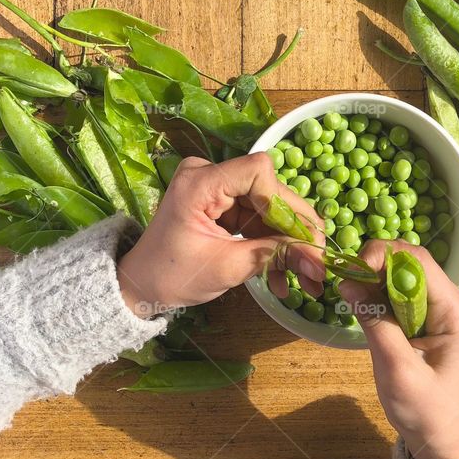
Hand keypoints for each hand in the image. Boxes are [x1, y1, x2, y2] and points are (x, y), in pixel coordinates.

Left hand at [118, 153, 324, 316]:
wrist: (140, 286)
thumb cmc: (173, 276)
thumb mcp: (227, 268)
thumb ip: (273, 255)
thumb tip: (317, 258)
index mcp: (200, 182)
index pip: (258, 171)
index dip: (284, 202)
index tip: (301, 238)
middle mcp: (209, 175)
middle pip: (268, 190)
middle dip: (295, 229)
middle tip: (318, 261)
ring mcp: (216, 189)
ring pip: (268, 207)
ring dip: (287, 243)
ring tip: (305, 278)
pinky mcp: (221, 204)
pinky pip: (256, 218)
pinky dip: (271, 244)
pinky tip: (282, 276)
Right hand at [339, 240, 458, 458]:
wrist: (441, 438)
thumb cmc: (424, 410)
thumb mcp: (397, 370)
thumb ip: (375, 323)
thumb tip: (347, 283)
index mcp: (455, 311)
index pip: (418, 262)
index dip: (382, 256)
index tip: (351, 271)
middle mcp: (452, 301)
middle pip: (410, 263)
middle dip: (374, 266)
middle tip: (345, 284)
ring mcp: (440, 308)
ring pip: (402, 274)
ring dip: (373, 279)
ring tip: (350, 295)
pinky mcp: (427, 317)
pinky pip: (400, 292)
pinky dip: (378, 292)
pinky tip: (362, 304)